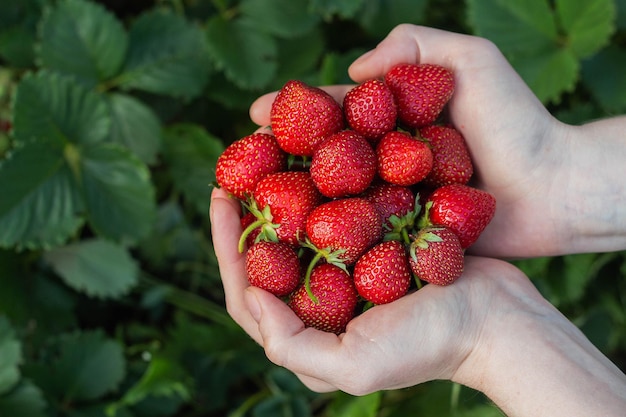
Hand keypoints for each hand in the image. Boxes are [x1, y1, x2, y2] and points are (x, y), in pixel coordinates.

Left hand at [210, 186, 625, 415]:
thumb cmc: (430, 346)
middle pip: (268, 255)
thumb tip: (249, 294)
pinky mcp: (375, 248)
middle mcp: (321, 302)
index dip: (226, 245)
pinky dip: (323, 187)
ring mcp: (349, 272)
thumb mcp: (356, 366)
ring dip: (281, 194)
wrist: (497, 321)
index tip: (220, 198)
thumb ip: (291, 344)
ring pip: (301, 228)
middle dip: (247, 212)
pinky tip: (316, 156)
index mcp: (307, 330)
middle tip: (236, 167)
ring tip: (268, 153)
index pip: (246, 290)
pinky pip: (338, 213)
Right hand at [249, 24, 625, 257]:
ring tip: (254, 205)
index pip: (332, 114)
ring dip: (293, 201)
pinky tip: (294, 243)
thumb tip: (351, 74)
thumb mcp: (471, 62)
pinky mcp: (403, 235)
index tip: (255, 113)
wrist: (555, 186)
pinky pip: (358, 235)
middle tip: (238, 164)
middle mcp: (385, 160)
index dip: (293, 112)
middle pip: (322, 157)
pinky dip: (327, 237)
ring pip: (332, 197)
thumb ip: (415, 47)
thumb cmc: (518, 121)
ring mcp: (392, 198)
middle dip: (280, 158)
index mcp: (393, 121)